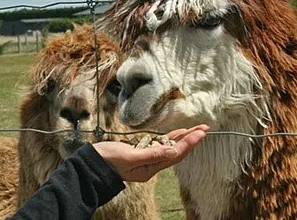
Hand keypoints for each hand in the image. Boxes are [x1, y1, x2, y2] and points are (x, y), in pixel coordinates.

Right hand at [92, 124, 208, 181]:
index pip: (175, 154)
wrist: (92, 163)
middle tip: (204, 128)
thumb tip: (173, 151)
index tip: (201, 132)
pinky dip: (168, 138)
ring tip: (195, 129)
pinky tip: (175, 134)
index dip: (189, 142)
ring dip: (182, 138)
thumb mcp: (130, 156)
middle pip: (176, 151)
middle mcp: (151, 164)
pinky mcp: (139, 152)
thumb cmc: (108, 160)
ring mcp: (146, 158)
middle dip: (190, 139)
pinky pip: (159, 145)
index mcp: (150, 168)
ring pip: (169, 147)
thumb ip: (152, 154)